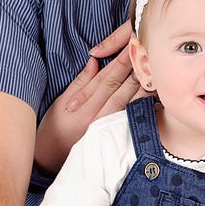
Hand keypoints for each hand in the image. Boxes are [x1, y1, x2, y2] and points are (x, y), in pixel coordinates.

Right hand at [33, 22, 143, 175]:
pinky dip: (142, 107)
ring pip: (129, 102)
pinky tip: (153, 96)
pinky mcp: (112, 137)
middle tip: (147, 51)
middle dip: (135, 67)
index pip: (106, 77)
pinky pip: (130, 119)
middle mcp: (97, 116)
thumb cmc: (53, 128)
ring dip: (143, 85)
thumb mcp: (60, 102)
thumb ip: (80, 82)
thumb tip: (95, 61)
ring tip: (155, 69)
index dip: (119, 61)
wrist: (49, 159)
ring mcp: (106, 128)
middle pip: (121, 87)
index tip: (130, 46)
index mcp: (84, 105)